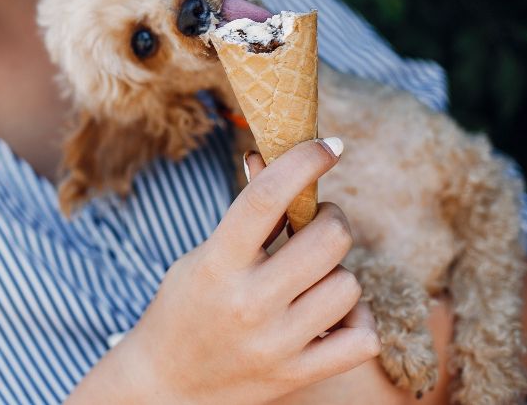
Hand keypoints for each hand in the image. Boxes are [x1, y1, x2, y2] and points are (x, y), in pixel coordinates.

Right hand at [111, 139, 380, 403]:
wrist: (166, 386)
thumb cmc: (182, 309)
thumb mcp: (202, 257)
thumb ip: (243, 215)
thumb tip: (269, 158)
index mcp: (216, 264)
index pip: (264, 199)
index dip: (301, 163)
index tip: (328, 146)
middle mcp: (248, 303)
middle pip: (327, 239)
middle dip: (330, 219)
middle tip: (316, 222)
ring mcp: (276, 343)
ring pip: (348, 285)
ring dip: (337, 272)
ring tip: (313, 276)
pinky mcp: (297, 375)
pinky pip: (361, 338)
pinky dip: (356, 320)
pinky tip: (332, 314)